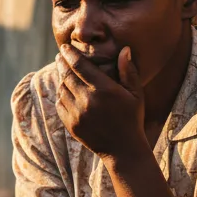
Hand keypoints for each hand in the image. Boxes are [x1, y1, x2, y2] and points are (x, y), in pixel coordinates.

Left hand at [55, 43, 146, 162]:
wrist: (123, 150)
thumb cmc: (132, 119)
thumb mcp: (135, 94)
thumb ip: (129, 71)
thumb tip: (124, 49)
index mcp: (104, 89)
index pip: (80, 65)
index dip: (70, 54)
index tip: (64, 47)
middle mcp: (87, 100)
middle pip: (67, 75)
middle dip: (62, 63)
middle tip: (60, 55)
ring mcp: (77, 113)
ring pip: (62, 89)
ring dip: (61, 78)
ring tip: (63, 72)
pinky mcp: (71, 124)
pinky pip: (60, 104)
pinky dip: (61, 95)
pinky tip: (65, 90)